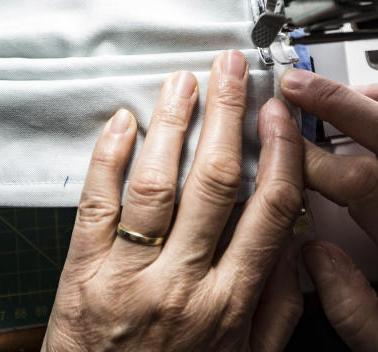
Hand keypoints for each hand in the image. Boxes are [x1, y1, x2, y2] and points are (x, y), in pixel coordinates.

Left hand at [44, 51, 305, 351]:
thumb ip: (274, 309)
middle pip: (214, 182)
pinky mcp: (82, 273)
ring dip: (171, 125)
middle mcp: (182, 284)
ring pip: (156, 184)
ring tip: (183, 82)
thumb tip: (295, 248)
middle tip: (231, 69)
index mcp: (229, 303)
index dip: (277, 151)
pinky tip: (122, 123)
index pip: (268, 210)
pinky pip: (95, 205)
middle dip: (226, 114)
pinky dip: (107, 159)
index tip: (279, 113)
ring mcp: (128, 276)